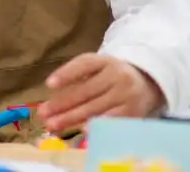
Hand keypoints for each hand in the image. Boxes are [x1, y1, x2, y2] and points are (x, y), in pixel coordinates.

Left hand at [39, 54, 164, 132]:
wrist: (146, 84)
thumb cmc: (112, 77)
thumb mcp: (98, 68)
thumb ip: (79, 77)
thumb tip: (54, 95)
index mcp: (105, 61)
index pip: (84, 64)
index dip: (67, 73)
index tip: (49, 84)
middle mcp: (117, 75)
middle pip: (86, 90)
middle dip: (62, 104)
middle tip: (43, 113)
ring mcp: (126, 94)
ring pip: (95, 108)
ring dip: (71, 118)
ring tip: (53, 124)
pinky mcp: (133, 112)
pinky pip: (110, 121)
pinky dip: (94, 126)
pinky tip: (81, 130)